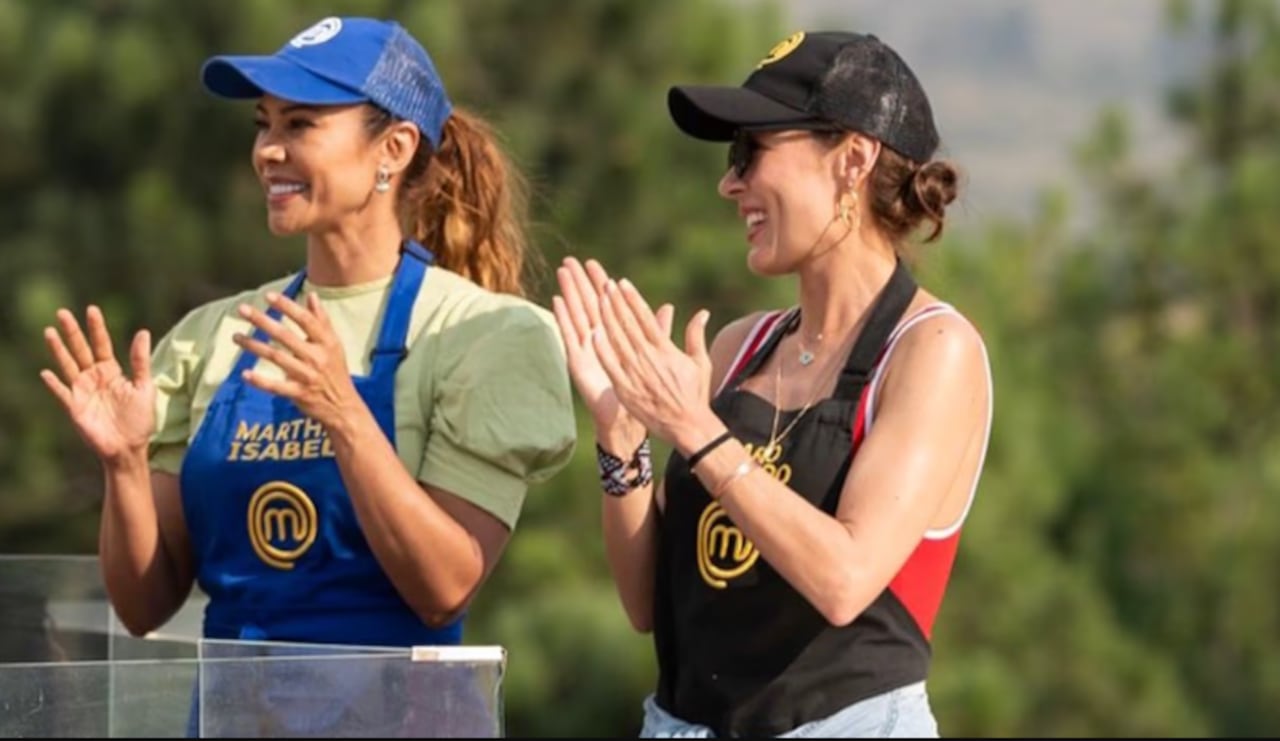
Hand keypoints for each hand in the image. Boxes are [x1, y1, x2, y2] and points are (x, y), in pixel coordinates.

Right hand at [41, 306, 154, 462]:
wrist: (130, 448)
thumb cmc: (139, 420)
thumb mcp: (144, 387)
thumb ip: (140, 361)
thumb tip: (143, 332)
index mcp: (111, 371)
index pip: (102, 344)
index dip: (97, 328)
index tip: (91, 309)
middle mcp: (94, 378)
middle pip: (81, 350)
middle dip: (72, 332)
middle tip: (62, 312)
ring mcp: (82, 391)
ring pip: (68, 366)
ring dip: (59, 350)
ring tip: (49, 332)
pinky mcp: (74, 408)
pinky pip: (62, 393)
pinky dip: (55, 384)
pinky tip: (46, 373)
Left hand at [232, 292, 361, 430]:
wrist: (343, 406)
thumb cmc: (335, 370)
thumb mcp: (334, 344)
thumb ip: (322, 320)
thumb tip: (312, 296)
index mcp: (326, 343)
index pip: (306, 320)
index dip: (287, 306)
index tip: (268, 296)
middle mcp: (317, 357)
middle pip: (285, 336)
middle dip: (262, 321)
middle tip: (242, 309)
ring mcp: (307, 376)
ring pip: (276, 358)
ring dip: (254, 346)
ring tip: (235, 337)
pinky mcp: (299, 394)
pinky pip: (276, 387)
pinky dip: (260, 381)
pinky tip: (245, 374)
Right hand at [552, 258, 672, 447]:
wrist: (630, 420)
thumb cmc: (643, 391)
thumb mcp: (658, 356)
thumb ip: (660, 330)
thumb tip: (669, 307)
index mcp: (617, 337)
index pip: (608, 303)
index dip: (601, 284)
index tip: (595, 263)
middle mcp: (599, 340)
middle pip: (588, 304)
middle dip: (581, 282)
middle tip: (572, 260)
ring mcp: (587, 350)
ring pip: (577, 314)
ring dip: (569, 292)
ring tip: (563, 271)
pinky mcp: (578, 362)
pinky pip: (569, 336)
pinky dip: (563, 318)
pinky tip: (557, 300)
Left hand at [592, 276, 713, 449]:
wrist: (688, 426)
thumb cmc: (695, 395)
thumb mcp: (700, 363)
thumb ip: (696, 336)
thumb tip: (703, 313)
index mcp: (666, 350)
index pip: (645, 318)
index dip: (631, 299)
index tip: (622, 283)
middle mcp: (649, 358)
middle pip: (628, 324)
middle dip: (615, 302)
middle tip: (604, 283)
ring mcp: (636, 373)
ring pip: (617, 340)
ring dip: (606, 318)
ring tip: (596, 299)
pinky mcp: (626, 388)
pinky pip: (611, 365)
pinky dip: (603, 349)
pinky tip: (593, 333)